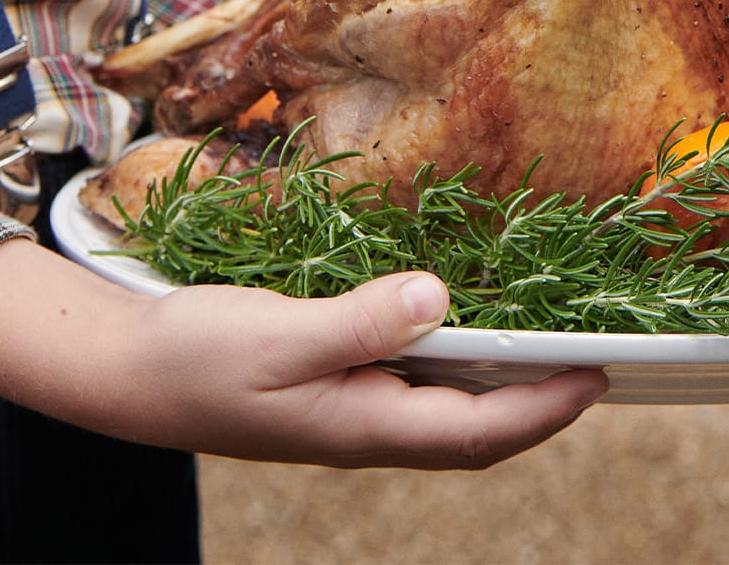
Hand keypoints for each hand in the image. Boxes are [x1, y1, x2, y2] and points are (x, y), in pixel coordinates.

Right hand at [0, 240, 605, 470]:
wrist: (129, 372)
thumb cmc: (199, 356)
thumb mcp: (280, 334)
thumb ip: (362, 321)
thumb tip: (442, 300)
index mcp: (363, 425)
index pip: (478, 428)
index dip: (544, 405)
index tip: (599, 372)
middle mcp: (366, 425)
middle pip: (473, 425)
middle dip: (537, 398)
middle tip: (593, 352)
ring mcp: (346, 408)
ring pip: (442, 404)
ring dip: (496, 379)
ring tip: (542, 337)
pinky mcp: (327, 384)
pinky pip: (408, 379)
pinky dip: (445, 358)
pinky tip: (449, 323)